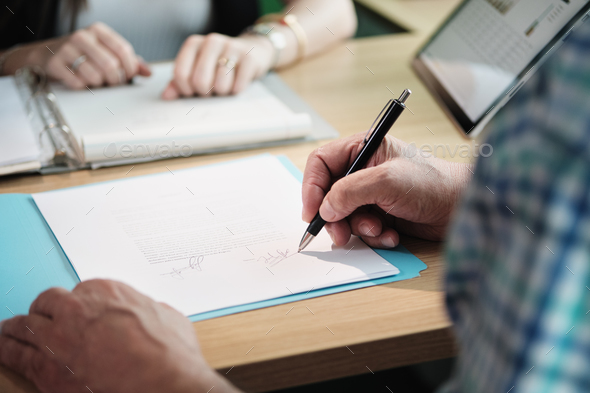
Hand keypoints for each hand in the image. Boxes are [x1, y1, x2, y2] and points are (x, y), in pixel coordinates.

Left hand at [0, 280, 239, 392]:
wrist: (164, 381)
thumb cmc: (170, 352)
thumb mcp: (168, 317)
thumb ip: (149, 310)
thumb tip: (149, 313)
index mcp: (106, 292)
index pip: (80, 291)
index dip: (80, 305)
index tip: (81, 313)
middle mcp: (77, 309)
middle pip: (47, 302)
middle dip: (47, 310)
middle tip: (47, 319)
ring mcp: (58, 339)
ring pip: (25, 324)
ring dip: (20, 327)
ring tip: (13, 329)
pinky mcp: (47, 370)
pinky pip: (15, 354)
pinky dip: (8, 349)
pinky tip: (6, 347)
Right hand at [7, 22, 150, 88]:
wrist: (47, 55)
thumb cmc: (83, 55)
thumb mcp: (107, 52)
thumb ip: (130, 61)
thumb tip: (148, 72)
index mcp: (98, 30)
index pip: (124, 50)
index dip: (130, 68)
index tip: (129, 76)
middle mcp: (82, 36)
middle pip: (111, 65)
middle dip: (116, 80)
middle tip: (112, 82)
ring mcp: (67, 48)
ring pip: (96, 76)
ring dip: (100, 84)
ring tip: (96, 81)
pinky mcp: (56, 63)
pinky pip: (79, 83)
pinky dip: (84, 87)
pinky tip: (81, 81)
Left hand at [162, 33, 273, 98]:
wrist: (252, 51)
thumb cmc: (219, 65)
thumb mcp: (197, 70)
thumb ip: (179, 83)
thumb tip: (166, 96)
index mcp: (194, 43)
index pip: (181, 74)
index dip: (186, 90)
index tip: (193, 92)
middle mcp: (211, 41)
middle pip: (200, 81)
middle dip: (205, 93)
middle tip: (210, 90)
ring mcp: (231, 47)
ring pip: (220, 85)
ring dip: (222, 93)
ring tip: (224, 85)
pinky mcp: (249, 57)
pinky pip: (238, 86)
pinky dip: (236, 91)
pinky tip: (237, 82)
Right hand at [302, 133, 472, 247]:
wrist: (462, 208)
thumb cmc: (433, 183)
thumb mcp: (387, 181)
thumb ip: (350, 191)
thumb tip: (325, 209)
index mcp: (363, 149)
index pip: (321, 163)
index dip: (312, 187)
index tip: (311, 212)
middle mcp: (363, 170)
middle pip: (328, 193)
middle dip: (333, 216)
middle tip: (340, 234)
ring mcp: (371, 193)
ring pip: (343, 215)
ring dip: (358, 228)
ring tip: (379, 229)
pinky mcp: (380, 213)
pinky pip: (361, 228)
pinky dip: (373, 235)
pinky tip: (391, 234)